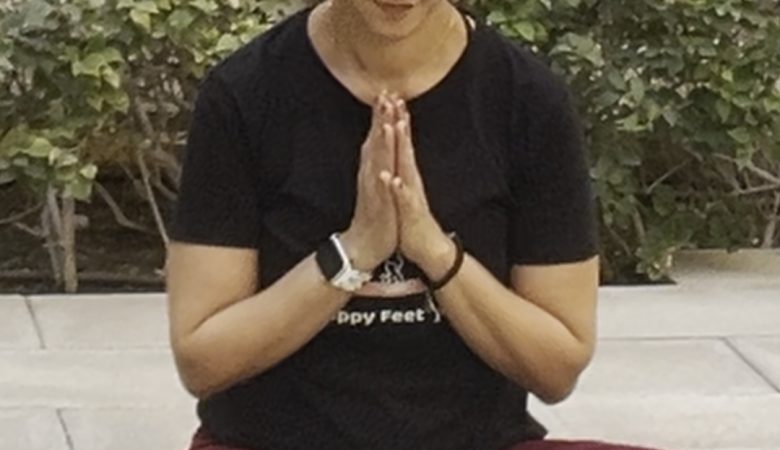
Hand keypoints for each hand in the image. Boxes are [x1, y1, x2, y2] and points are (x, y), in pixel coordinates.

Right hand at [341, 92, 399, 270]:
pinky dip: (381, 180)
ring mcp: (373, 190)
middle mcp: (371, 175)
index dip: (382, 115)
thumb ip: (378, 161)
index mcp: (374, 168)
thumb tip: (378, 141)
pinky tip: (383, 171)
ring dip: (380, 144)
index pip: (378, 137)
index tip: (387, 93)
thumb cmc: (375, 213)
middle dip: (380, 119)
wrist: (363, 244)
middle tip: (384, 95)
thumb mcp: (378, 182)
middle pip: (375, 142)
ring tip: (384, 124)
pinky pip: (378, 192)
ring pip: (376, 162)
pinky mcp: (377, 207)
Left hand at [388, 100, 456, 280]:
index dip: (396, 119)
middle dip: (400, 123)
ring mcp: (411, 195)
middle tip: (395, 100)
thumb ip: (402, 168)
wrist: (426, 248)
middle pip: (404, 147)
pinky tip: (392, 178)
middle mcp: (410, 180)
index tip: (390, 96)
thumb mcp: (404, 189)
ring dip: (401, 148)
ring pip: (405, 168)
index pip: (401, 142)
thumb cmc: (411, 218)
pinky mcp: (410, 213)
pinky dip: (397, 188)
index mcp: (407, 174)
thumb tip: (398, 149)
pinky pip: (403, 199)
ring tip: (397, 128)